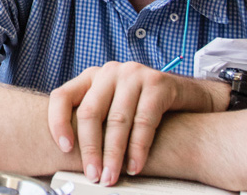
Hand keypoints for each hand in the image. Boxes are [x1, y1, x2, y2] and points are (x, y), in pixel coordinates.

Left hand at [47, 61, 223, 184]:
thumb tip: (71, 157)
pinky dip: (138, 148)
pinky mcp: (158, 84)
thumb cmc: (144, 107)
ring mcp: (134, 74)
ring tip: (112, 176)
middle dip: (91, 149)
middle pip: (90, 112)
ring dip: (114, 154)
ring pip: (117, 120)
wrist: (188, 97)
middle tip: (93, 175)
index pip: (62, 96)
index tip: (64, 149)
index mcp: (91, 77)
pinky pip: (144, 121)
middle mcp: (109, 71)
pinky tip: (135, 165)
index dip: (58, 123)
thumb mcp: (113, 107)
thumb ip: (95, 120)